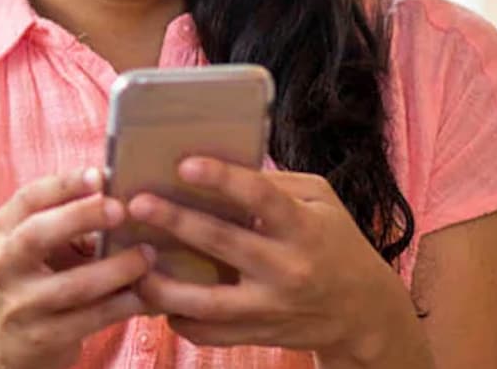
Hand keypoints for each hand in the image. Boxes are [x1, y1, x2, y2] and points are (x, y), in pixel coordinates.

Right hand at [0, 168, 153, 368]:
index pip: (28, 200)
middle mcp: (4, 265)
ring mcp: (21, 305)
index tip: (100, 175)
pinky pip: (88, 320)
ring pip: (71, 285)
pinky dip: (119, 305)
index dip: (64, 185)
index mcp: (5, 232)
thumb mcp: (42, 248)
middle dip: (79, 217)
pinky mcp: (42, 337)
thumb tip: (125, 201)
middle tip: (120, 209)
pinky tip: (142, 295)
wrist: (10, 344)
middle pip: (35, 235)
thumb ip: (71, 224)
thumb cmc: (39, 281)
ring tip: (146, 256)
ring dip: (115, 269)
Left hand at [125, 159, 428, 366]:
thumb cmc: (335, 243)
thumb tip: (219, 163)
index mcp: (304, 228)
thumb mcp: (322, 202)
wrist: (364, 312)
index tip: (184, 163)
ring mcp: (271, 307)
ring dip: (162, 284)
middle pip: (223, 244)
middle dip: (175, 222)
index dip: (222, 178)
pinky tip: (152, 297)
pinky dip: (176, 318)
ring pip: (207, 302)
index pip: (261, 198)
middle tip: (137, 203)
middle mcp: (287, 269)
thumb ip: (275, 183)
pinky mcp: (258, 334)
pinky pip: (209, 333)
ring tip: (132, 263)